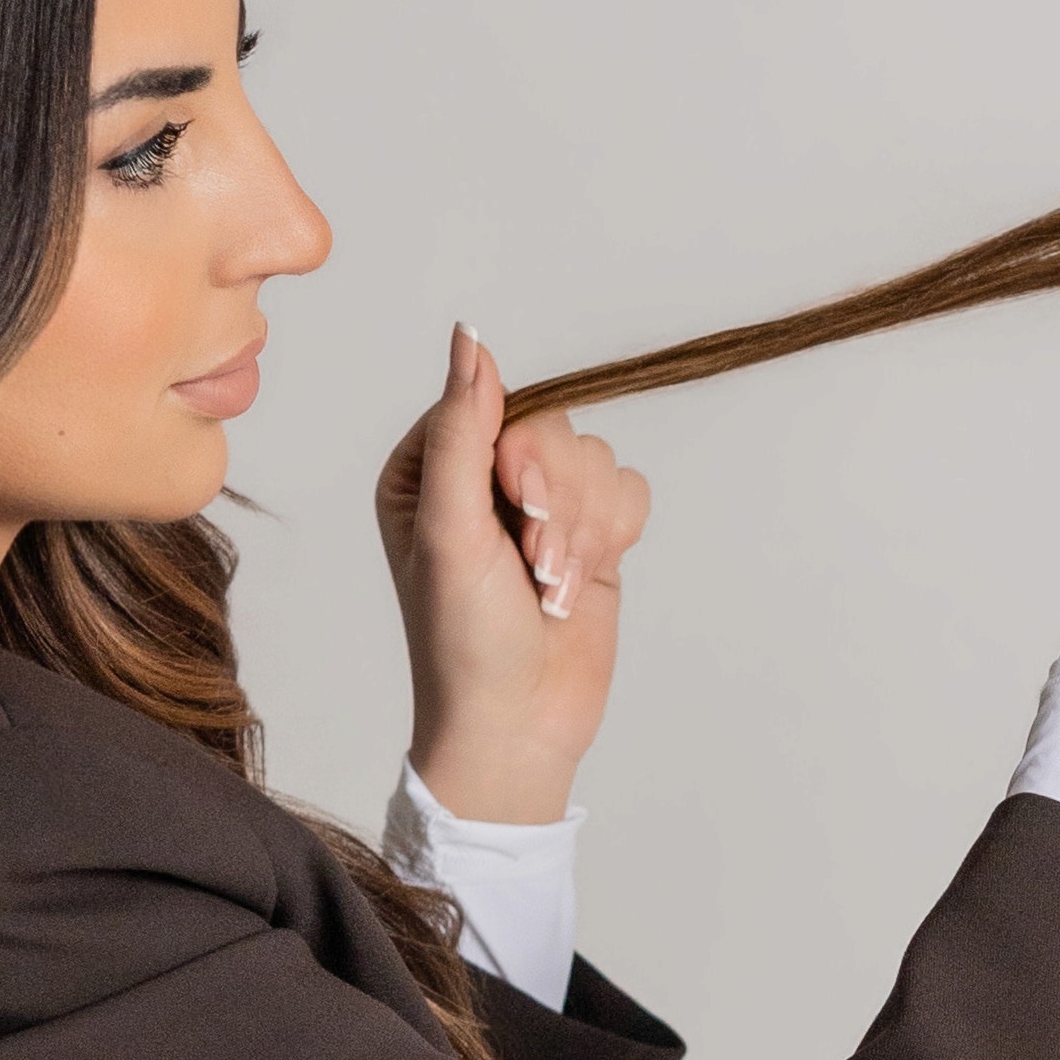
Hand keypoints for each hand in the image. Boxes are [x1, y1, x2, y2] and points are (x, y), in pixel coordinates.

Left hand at [373, 326, 649, 820]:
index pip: (495, 402)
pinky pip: (629, 491)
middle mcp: (483, 479)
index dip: (520, 449)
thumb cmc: (463, 640)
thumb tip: (470, 335)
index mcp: (430, 468)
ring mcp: (540, 507)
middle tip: (532, 563)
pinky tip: (579, 585)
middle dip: (556, 501)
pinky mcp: (589, 536)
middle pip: (556, 428)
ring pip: (597, 460)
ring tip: (549, 588)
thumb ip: (463, 428)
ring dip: (581, 532)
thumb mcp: (449, 528)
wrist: (518, 724)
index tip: (514, 507)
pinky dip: (612, 538)